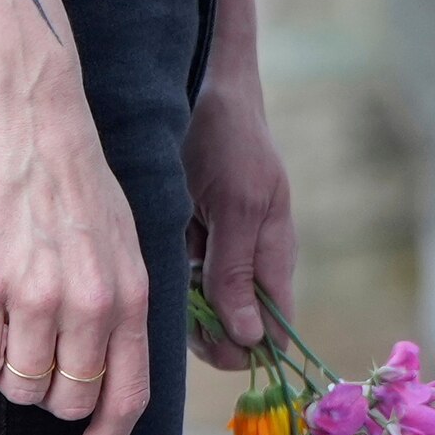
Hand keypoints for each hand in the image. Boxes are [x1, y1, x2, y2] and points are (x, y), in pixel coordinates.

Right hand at [0, 55, 153, 434]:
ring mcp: (35, 298)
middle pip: (71, 400)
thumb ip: (120, 302)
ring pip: (22, 388)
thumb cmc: (75, 177)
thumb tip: (109, 363)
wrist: (29, 116)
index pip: (130, 393)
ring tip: (0, 363)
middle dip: (50, 403)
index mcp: (131, 293)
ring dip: (9, 389)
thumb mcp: (124, 241)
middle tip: (33, 378)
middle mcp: (90, 303)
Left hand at [178, 60, 293, 374]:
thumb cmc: (227, 138)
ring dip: (185, 305)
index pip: (274, 332)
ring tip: (169, 271)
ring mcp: (225, 250)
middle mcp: (253, 260)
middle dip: (207, 331)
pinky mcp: (198, 237)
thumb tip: (253, 339)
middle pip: (237, 330)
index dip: (244, 349)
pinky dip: (171, 279)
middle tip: (178, 305)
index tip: (209, 339)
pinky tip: (159, 256)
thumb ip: (238, 270)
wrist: (203, 85)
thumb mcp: (234, 204)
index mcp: (276, 254)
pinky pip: (187, 280)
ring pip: (208, 310)